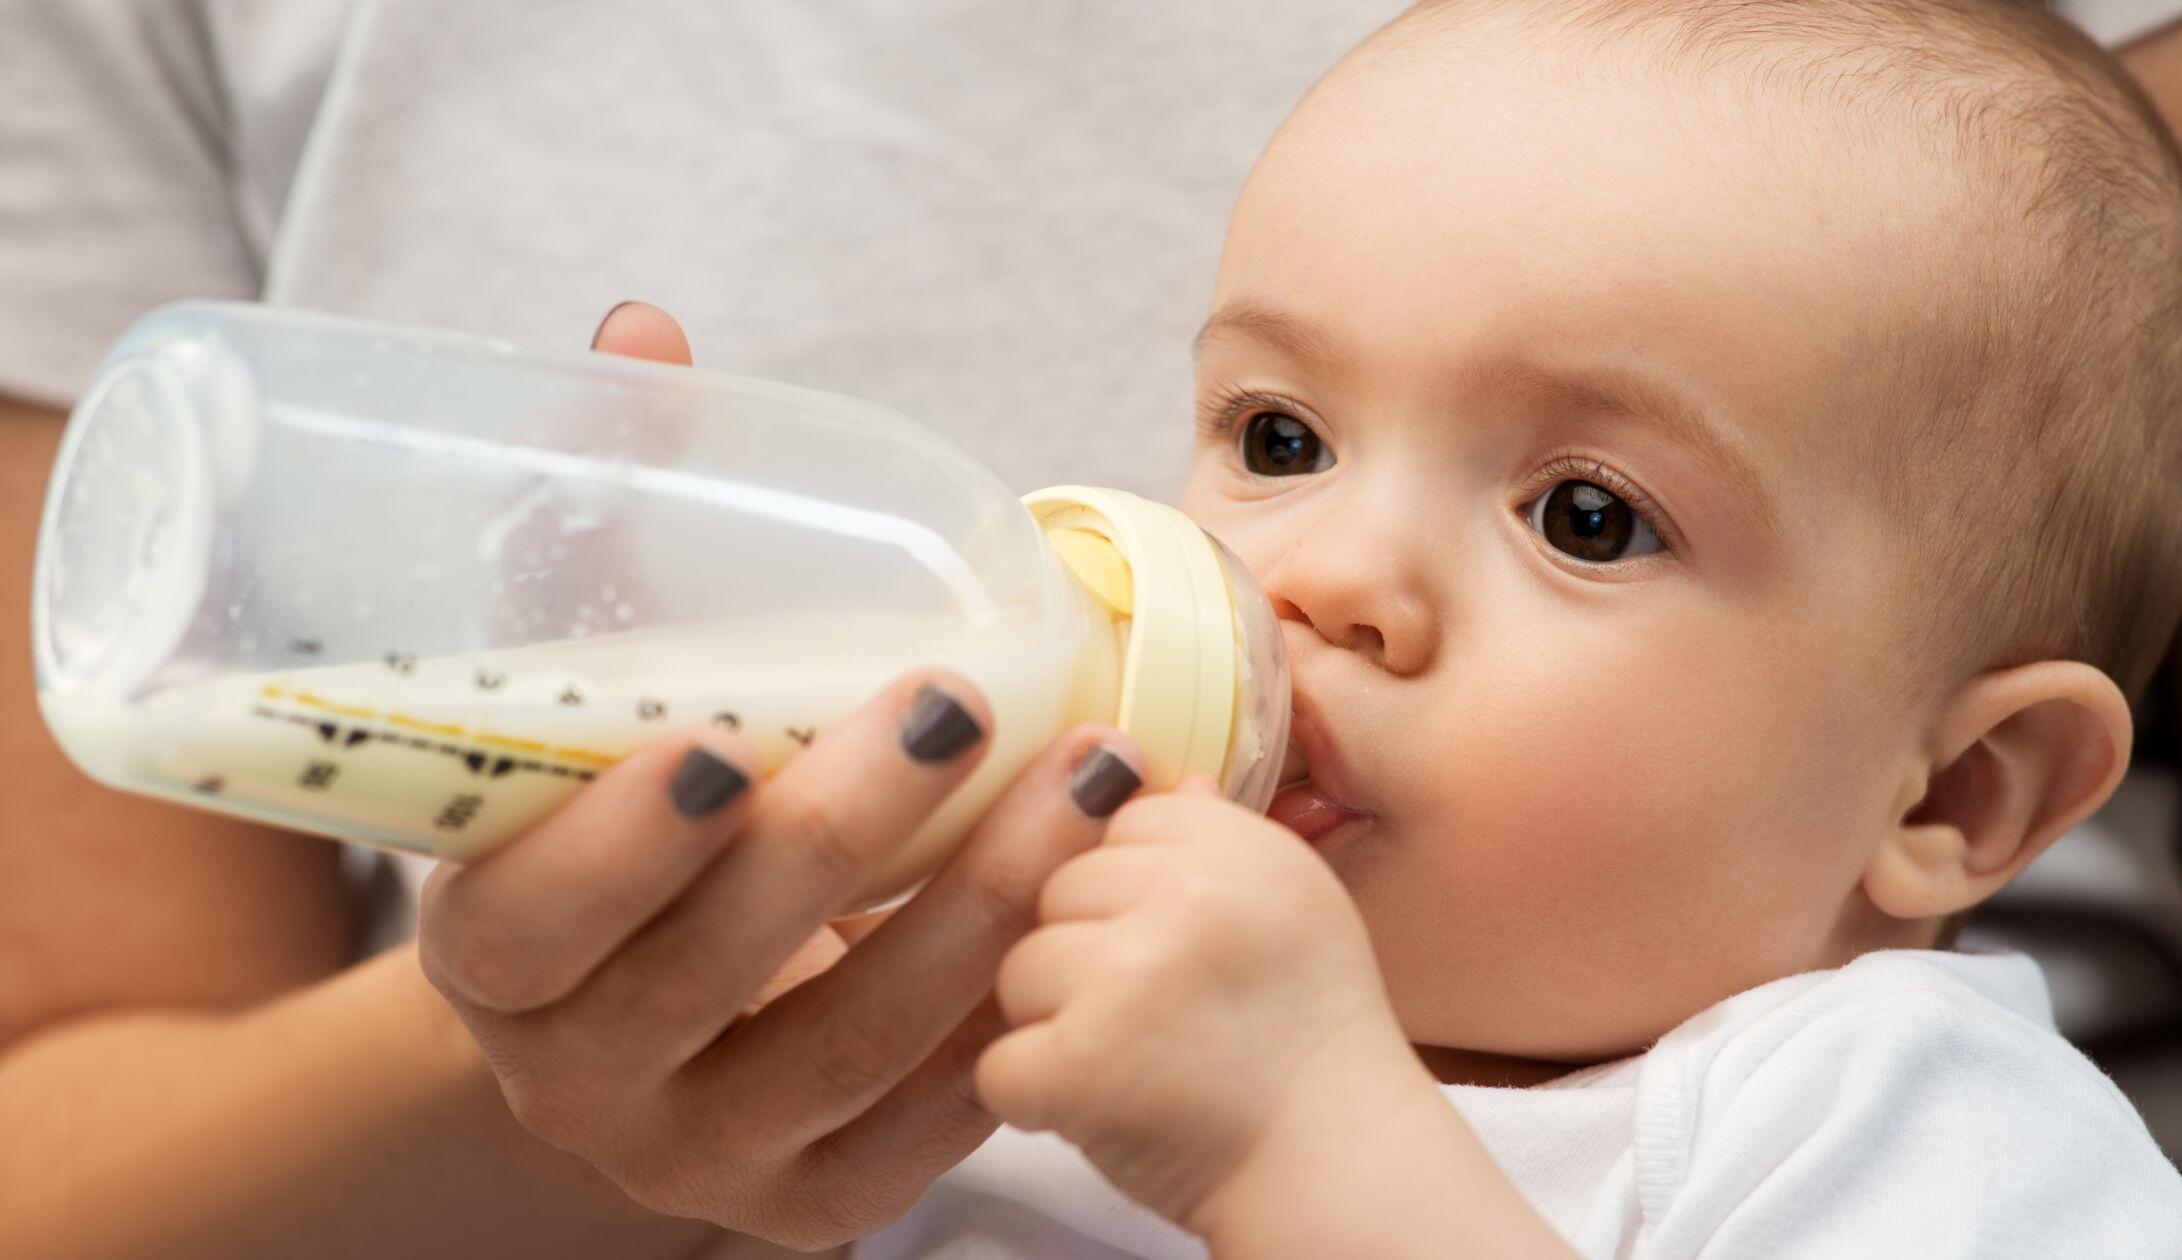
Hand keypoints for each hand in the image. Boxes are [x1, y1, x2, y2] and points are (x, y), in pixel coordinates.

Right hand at [417, 301, 1151, 1250]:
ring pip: (843, 1057)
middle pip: (701, 985)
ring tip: (1087, 784)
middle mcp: (577, 1081)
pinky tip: (1095, 898)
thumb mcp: (594, 671)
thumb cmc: (625, 799)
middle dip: (837, 847)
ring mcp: (700, 1157)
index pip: (527, 923)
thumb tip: (642, 336)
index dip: (613, 850)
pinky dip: (1013, 1014)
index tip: (718, 744)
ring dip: (974, 916)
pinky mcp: (814, 1203)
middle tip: (953, 707)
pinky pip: (926, 1127)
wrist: (653, 991)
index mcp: (492, 955)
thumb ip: (607, 516)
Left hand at [975, 776, 1424, 1228]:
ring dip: (1054, 1026)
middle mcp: (1188, 896)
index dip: (1128, 895)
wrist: (1339, 1170)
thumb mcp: (1296, 907)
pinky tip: (1102, 1110)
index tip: (1175, 950)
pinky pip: (997, 1062)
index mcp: (1236, 847)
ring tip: (1135, 1064)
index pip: (1117, 822)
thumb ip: (1215, 840)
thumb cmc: (1311, 1048)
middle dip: (1085, 957)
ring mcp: (1128, 977)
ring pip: (1017, 971)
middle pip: (1057, 891)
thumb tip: (1146, 773)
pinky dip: (1035, 1101)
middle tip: (1156, 1017)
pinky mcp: (1076, 1064)